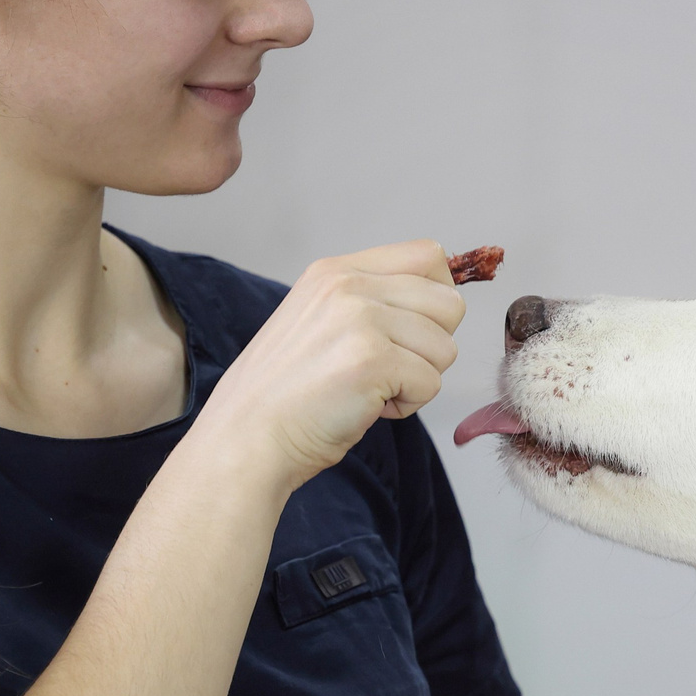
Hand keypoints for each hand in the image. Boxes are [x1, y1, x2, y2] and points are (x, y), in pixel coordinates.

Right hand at [192, 240, 463, 491]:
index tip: (414, 333)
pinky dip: (408, 406)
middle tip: (390, 369)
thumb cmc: (284, 395)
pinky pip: (431, 383)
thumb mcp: (319, 321)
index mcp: (336, 271)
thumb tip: (439, 303)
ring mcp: (360, 319)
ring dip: (417, 380)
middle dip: (432, 347)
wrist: (246, 438)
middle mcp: (348, 285)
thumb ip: (370, 302)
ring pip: (445, 349)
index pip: (428, 256)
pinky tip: (367, 408)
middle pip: (449, 304)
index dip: (436, 300)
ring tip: (371, 390)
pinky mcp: (372, 360)